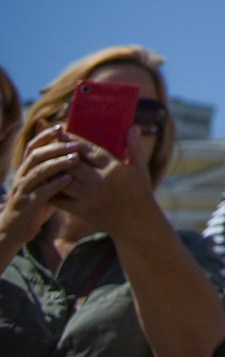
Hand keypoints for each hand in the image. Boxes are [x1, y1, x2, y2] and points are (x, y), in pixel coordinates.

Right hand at [0, 128, 79, 249]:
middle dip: (56, 148)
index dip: (45, 136)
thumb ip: (54, 169)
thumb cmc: (35, 203)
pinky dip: (54, 185)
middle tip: (75, 144)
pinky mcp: (27, 205)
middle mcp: (22, 177)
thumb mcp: (43, 183)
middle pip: (36, 156)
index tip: (61, 127)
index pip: (33, 147)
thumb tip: (75, 152)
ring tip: (75, 159)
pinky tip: (68, 180)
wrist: (15, 229)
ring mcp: (23, 190)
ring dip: (57, 164)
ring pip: (38, 172)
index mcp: (25, 169)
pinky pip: (40, 192)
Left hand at [49, 136, 161, 236]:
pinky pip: (61, 199)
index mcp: (114, 168)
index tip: (63, 132)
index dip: (74, 140)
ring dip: (54, 171)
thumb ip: (135, 147)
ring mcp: (89, 197)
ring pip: (64, 180)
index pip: (89, 150)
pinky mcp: (81, 210)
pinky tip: (47, 183)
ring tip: (46, 162)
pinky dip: (52, 190)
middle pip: (73, 163)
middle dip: (60, 152)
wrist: (137, 222)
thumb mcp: (141, 168)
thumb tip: (134, 126)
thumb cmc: (140, 192)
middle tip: (50, 144)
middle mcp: (99, 181)